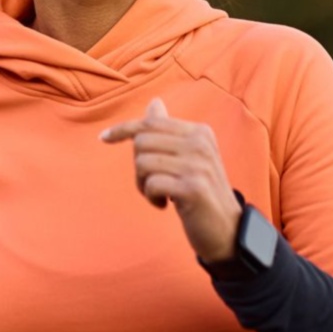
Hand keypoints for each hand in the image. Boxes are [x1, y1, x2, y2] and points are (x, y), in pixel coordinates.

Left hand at [100, 98, 241, 263]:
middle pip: (142, 142)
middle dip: (138, 166)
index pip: (151, 122)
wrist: (228, 229)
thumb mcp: (189, 157)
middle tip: (152, 184)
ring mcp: (198, 166)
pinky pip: (151, 184)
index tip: (104, 137)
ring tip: (159, 194)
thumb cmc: (201, 192)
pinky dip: (151, 197)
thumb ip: (170, 131)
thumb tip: (154, 102)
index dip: (123, 129)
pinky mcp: (193, 188)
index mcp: (200, 132)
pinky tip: (164, 204)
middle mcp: (200, 144)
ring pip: (143, 163)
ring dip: (143, 184)